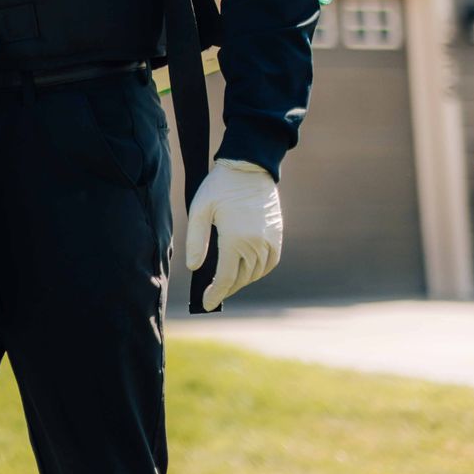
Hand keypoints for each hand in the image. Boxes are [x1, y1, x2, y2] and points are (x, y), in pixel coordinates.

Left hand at [187, 157, 282, 306]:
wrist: (249, 168)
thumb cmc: (219, 187)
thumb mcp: (200, 210)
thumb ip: (196, 240)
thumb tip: (195, 268)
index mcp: (236, 240)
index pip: (226, 278)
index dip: (215, 294)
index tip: (206, 305)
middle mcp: (256, 244)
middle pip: (241, 278)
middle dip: (226, 289)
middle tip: (212, 294)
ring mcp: (270, 241)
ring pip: (256, 273)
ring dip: (241, 280)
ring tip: (226, 282)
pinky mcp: (278, 236)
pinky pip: (270, 263)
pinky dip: (258, 271)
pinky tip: (245, 270)